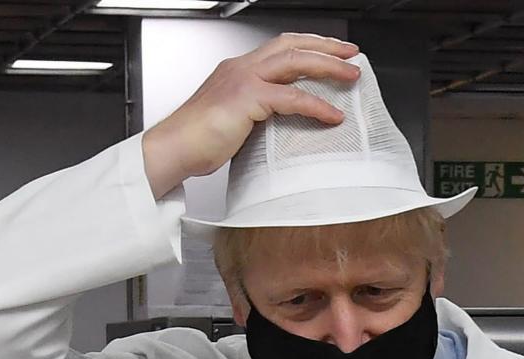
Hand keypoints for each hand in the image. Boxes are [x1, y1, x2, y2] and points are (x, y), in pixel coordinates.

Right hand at [142, 33, 360, 196]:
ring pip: (295, 60)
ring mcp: (243, 80)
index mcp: (237, 71)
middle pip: (291, 44)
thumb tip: (280, 125)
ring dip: (328, 66)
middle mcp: (241, 68)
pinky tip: (332, 115)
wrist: (172, 149)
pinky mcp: (246, 98)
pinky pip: (291, 97)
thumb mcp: (232, 122)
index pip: (279, 48)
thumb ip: (255, 115)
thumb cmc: (197, 142)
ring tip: (351, 76)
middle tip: (351, 54)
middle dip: (325, 46)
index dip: (308, 47)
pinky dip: (316, 106)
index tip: (331, 53)